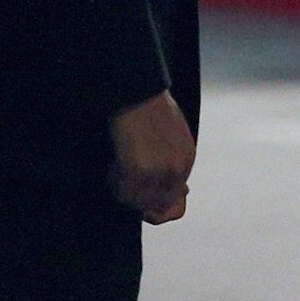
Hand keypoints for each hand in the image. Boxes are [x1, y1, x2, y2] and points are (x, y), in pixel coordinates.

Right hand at [109, 91, 195, 224]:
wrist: (139, 92)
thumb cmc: (151, 107)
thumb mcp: (174, 134)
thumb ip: (174, 160)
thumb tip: (181, 191)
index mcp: (186, 159)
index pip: (176, 203)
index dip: (156, 203)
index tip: (144, 196)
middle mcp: (177, 170)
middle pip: (158, 208)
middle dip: (140, 201)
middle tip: (125, 183)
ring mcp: (158, 172)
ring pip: (138, 202)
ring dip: (124, 191)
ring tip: (117, 170)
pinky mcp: (138, 169)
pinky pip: (122, 192)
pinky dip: (114, 183)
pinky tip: (113, 166)